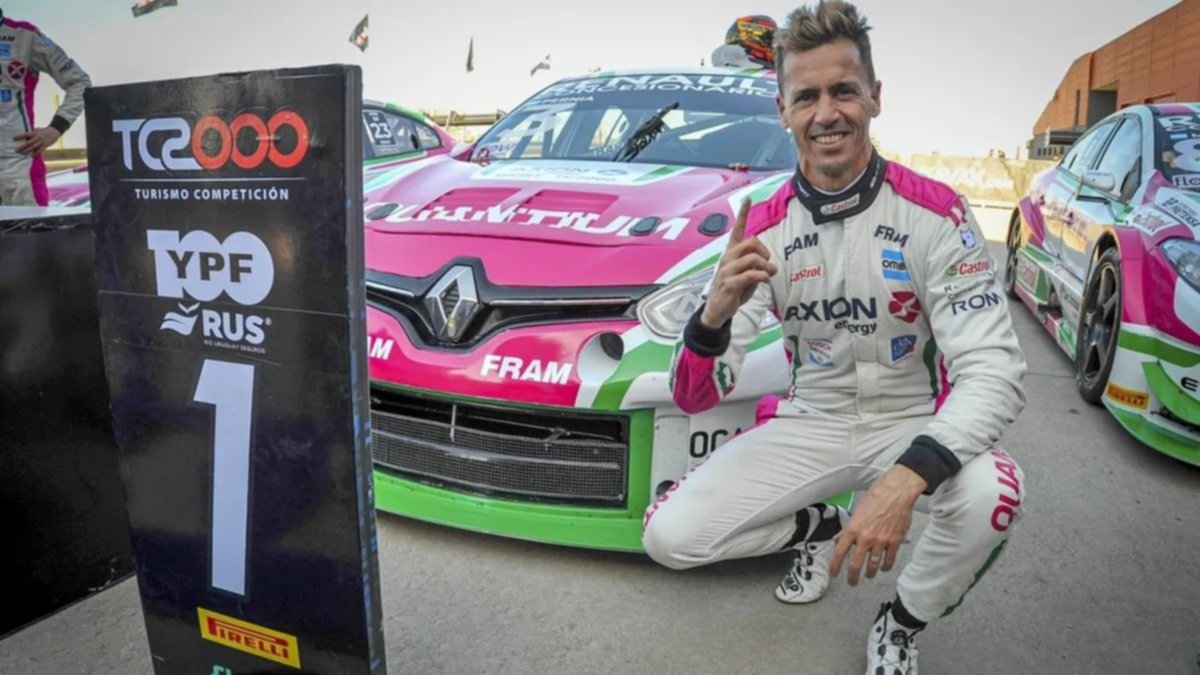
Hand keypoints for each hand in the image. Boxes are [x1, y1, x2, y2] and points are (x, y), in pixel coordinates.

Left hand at [14, 127, 60, 155]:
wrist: (54, 131)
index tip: (13, 138)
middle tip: (16, 150)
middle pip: (28, 143)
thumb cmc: (44, 130)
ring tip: (22, 153)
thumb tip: (25, 137)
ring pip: (33, 147)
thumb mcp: (37, 130)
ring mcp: (42, 142)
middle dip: (22, 147)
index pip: (25, 134)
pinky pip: (40, 150)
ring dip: (27, 151)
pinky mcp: (46, 145)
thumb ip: (32, 133)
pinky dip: (35, 153)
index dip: (19, 136)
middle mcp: (38, 137)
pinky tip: (31, 155)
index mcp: (35, 133)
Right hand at [701, 198, 777, 327]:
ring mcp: (727, 270)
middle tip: (768, 264)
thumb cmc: (733, 290)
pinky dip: (762, 277)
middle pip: (752, 242)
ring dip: (767, 267)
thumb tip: (768, 265)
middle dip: (765, 251)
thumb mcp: (746, 275)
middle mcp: (728, 258)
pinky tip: (765, 281)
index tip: (747, 198)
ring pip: (754, 258)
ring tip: (770, 275)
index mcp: (731, 253)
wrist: (717, 309)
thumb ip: (755, 265)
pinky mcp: (730, 283)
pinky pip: (751, 274)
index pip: (736, 229)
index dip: (742, 213)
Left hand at [830, 465, 926, 585]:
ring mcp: (881, 541)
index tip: (833, 573)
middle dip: (852, 577)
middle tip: (852, 582)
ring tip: (868, 576)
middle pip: (855, 565)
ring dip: (869, 574)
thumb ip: (847, 529)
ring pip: (873, 566)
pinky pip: (889, 560)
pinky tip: (883, 568)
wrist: (896, 493)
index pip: (839, 552)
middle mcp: (865, 538)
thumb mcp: (856, 512)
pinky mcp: (895, 542)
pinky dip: (885, 567)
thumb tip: (838, 539)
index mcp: (853, 529)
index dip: (835, 566)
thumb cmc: (876, 498)